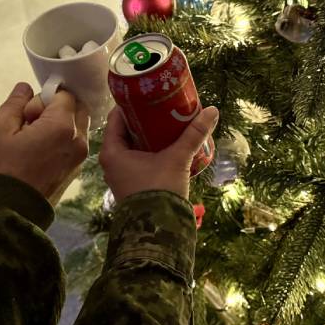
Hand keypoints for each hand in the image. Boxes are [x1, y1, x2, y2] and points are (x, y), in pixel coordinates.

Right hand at [0, 82, 89, 204]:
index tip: (25, 114)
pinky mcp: (74, 172)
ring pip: (76, 127)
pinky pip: (72, 145)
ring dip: (57, 126)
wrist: (5, 214)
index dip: (42, 98)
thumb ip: (14, 103)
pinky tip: (37, 154)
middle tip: (29, 124)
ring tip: (31, 141)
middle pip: (76, 109)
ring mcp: (79, 159)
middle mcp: (79, 140)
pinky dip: (59, 142)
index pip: (64, 94)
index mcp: (62, 126)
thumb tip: (25, 88)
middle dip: (55, 109)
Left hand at [99, 106, 218, 200]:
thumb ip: (193, 135)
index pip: (117, 117)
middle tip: (163, 106)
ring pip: (133, 147)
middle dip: (144, 119)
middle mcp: (111, 162)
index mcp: (112, 151)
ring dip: (149, 136)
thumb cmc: (159, 191)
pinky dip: (150, 151)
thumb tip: (212, 110)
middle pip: (126, 131)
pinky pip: (138, 160)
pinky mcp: (132, 184)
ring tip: (168, 123)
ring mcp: (120, 174)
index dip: (132, 104)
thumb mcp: (177, 159)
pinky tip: (168, 146)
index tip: (149, 94)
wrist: (158, 230)